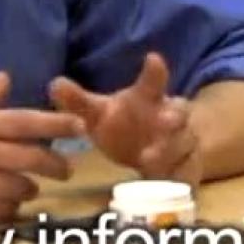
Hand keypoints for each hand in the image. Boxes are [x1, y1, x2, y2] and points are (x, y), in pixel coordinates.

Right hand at [0, 71, 84, 224]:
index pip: (25, 121)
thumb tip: (6, 78)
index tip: (81, 126)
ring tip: (29, 186)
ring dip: (30, 188)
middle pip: (32, 158)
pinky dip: (11, 210)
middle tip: (65, 169)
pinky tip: (8, 205)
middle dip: (56, 164)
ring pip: (21, 188)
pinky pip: (3, 213)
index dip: (57, 123)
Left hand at [49, 53, 201, 186]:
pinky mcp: (186, 168)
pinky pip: (188, 173)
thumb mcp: (98, 114)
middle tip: (164, 119)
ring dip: (170, 151)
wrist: (154, 150)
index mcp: (148, 99)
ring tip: (149, 160)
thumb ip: (78, 102)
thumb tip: (54, 84)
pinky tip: (169, 184)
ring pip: (184, 144)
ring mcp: (180, 143)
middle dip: (174, 116)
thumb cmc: (123, 125)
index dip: (154, 70)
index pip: (154, 81)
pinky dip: (181, 178)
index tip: (153, 58)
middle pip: (179, 112)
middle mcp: (169, 117)